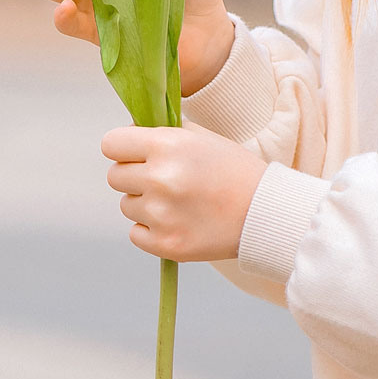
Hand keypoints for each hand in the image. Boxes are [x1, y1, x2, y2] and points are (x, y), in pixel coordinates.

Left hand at [103, 123, 267, 261]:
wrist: (266, 213)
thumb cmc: (236, 171)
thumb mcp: (201, 138)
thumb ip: (162, 134)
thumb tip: (130, 135)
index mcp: (167, 146)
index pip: (111, 144)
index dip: (123, 149)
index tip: (135, 154)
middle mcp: (159, 179)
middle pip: (114, 176)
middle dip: (134, 177)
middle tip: (163, 180)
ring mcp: (160, 215)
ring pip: (126, 205)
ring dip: (145, 204)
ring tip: (178, 203)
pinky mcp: (165, 244)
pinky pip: (135, 233)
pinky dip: (151, 230)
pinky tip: (178, 221)